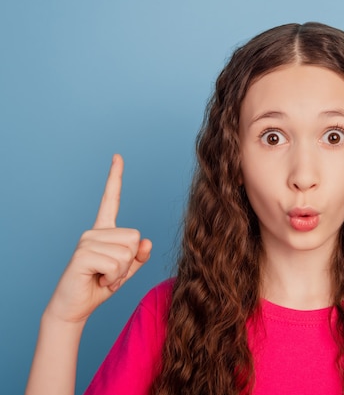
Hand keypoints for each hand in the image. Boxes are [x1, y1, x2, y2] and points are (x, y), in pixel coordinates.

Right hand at [45, 155, 151, 323]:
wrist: (75, 307)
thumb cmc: (100, 286)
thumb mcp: (126, 272)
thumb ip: (138, 257)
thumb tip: (147, 242)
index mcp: (104, 231)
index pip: (110, 199)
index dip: (115, 178)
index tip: (117, 156)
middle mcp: (94, 232)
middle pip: (135, 237)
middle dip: (130, 261)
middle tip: (111, 273)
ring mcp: (87, 241)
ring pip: (127, 252)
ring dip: (121, 273)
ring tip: (103, 277)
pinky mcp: (83, 254)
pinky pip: (117, 264)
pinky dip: (114, 278)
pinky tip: (99, 280)